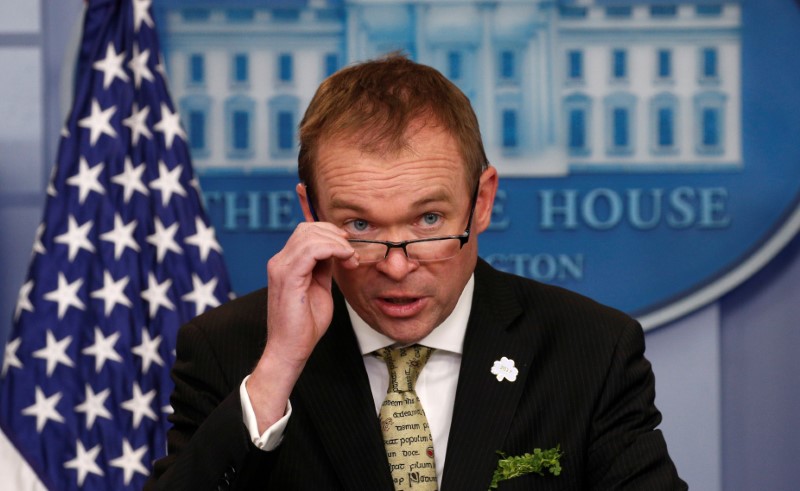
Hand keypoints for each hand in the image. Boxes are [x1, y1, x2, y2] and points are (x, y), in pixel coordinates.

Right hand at [247, 222, 358, 431]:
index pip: (306, 232)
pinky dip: (334, 249)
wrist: (291, 348)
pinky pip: (312, 249)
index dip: (330, 233)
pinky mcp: (288, 276)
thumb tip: (336, 251)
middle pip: (307, 229)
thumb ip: (323, 268)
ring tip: (351, 259)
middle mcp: (280, 261)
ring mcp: (281, 267)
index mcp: (286, 263)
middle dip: (335, 236)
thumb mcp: (319, 287)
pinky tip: (345, 260)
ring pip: (310, 235)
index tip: (349, 248)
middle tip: (352, 254)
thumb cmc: (305, 324)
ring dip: (338, 243)